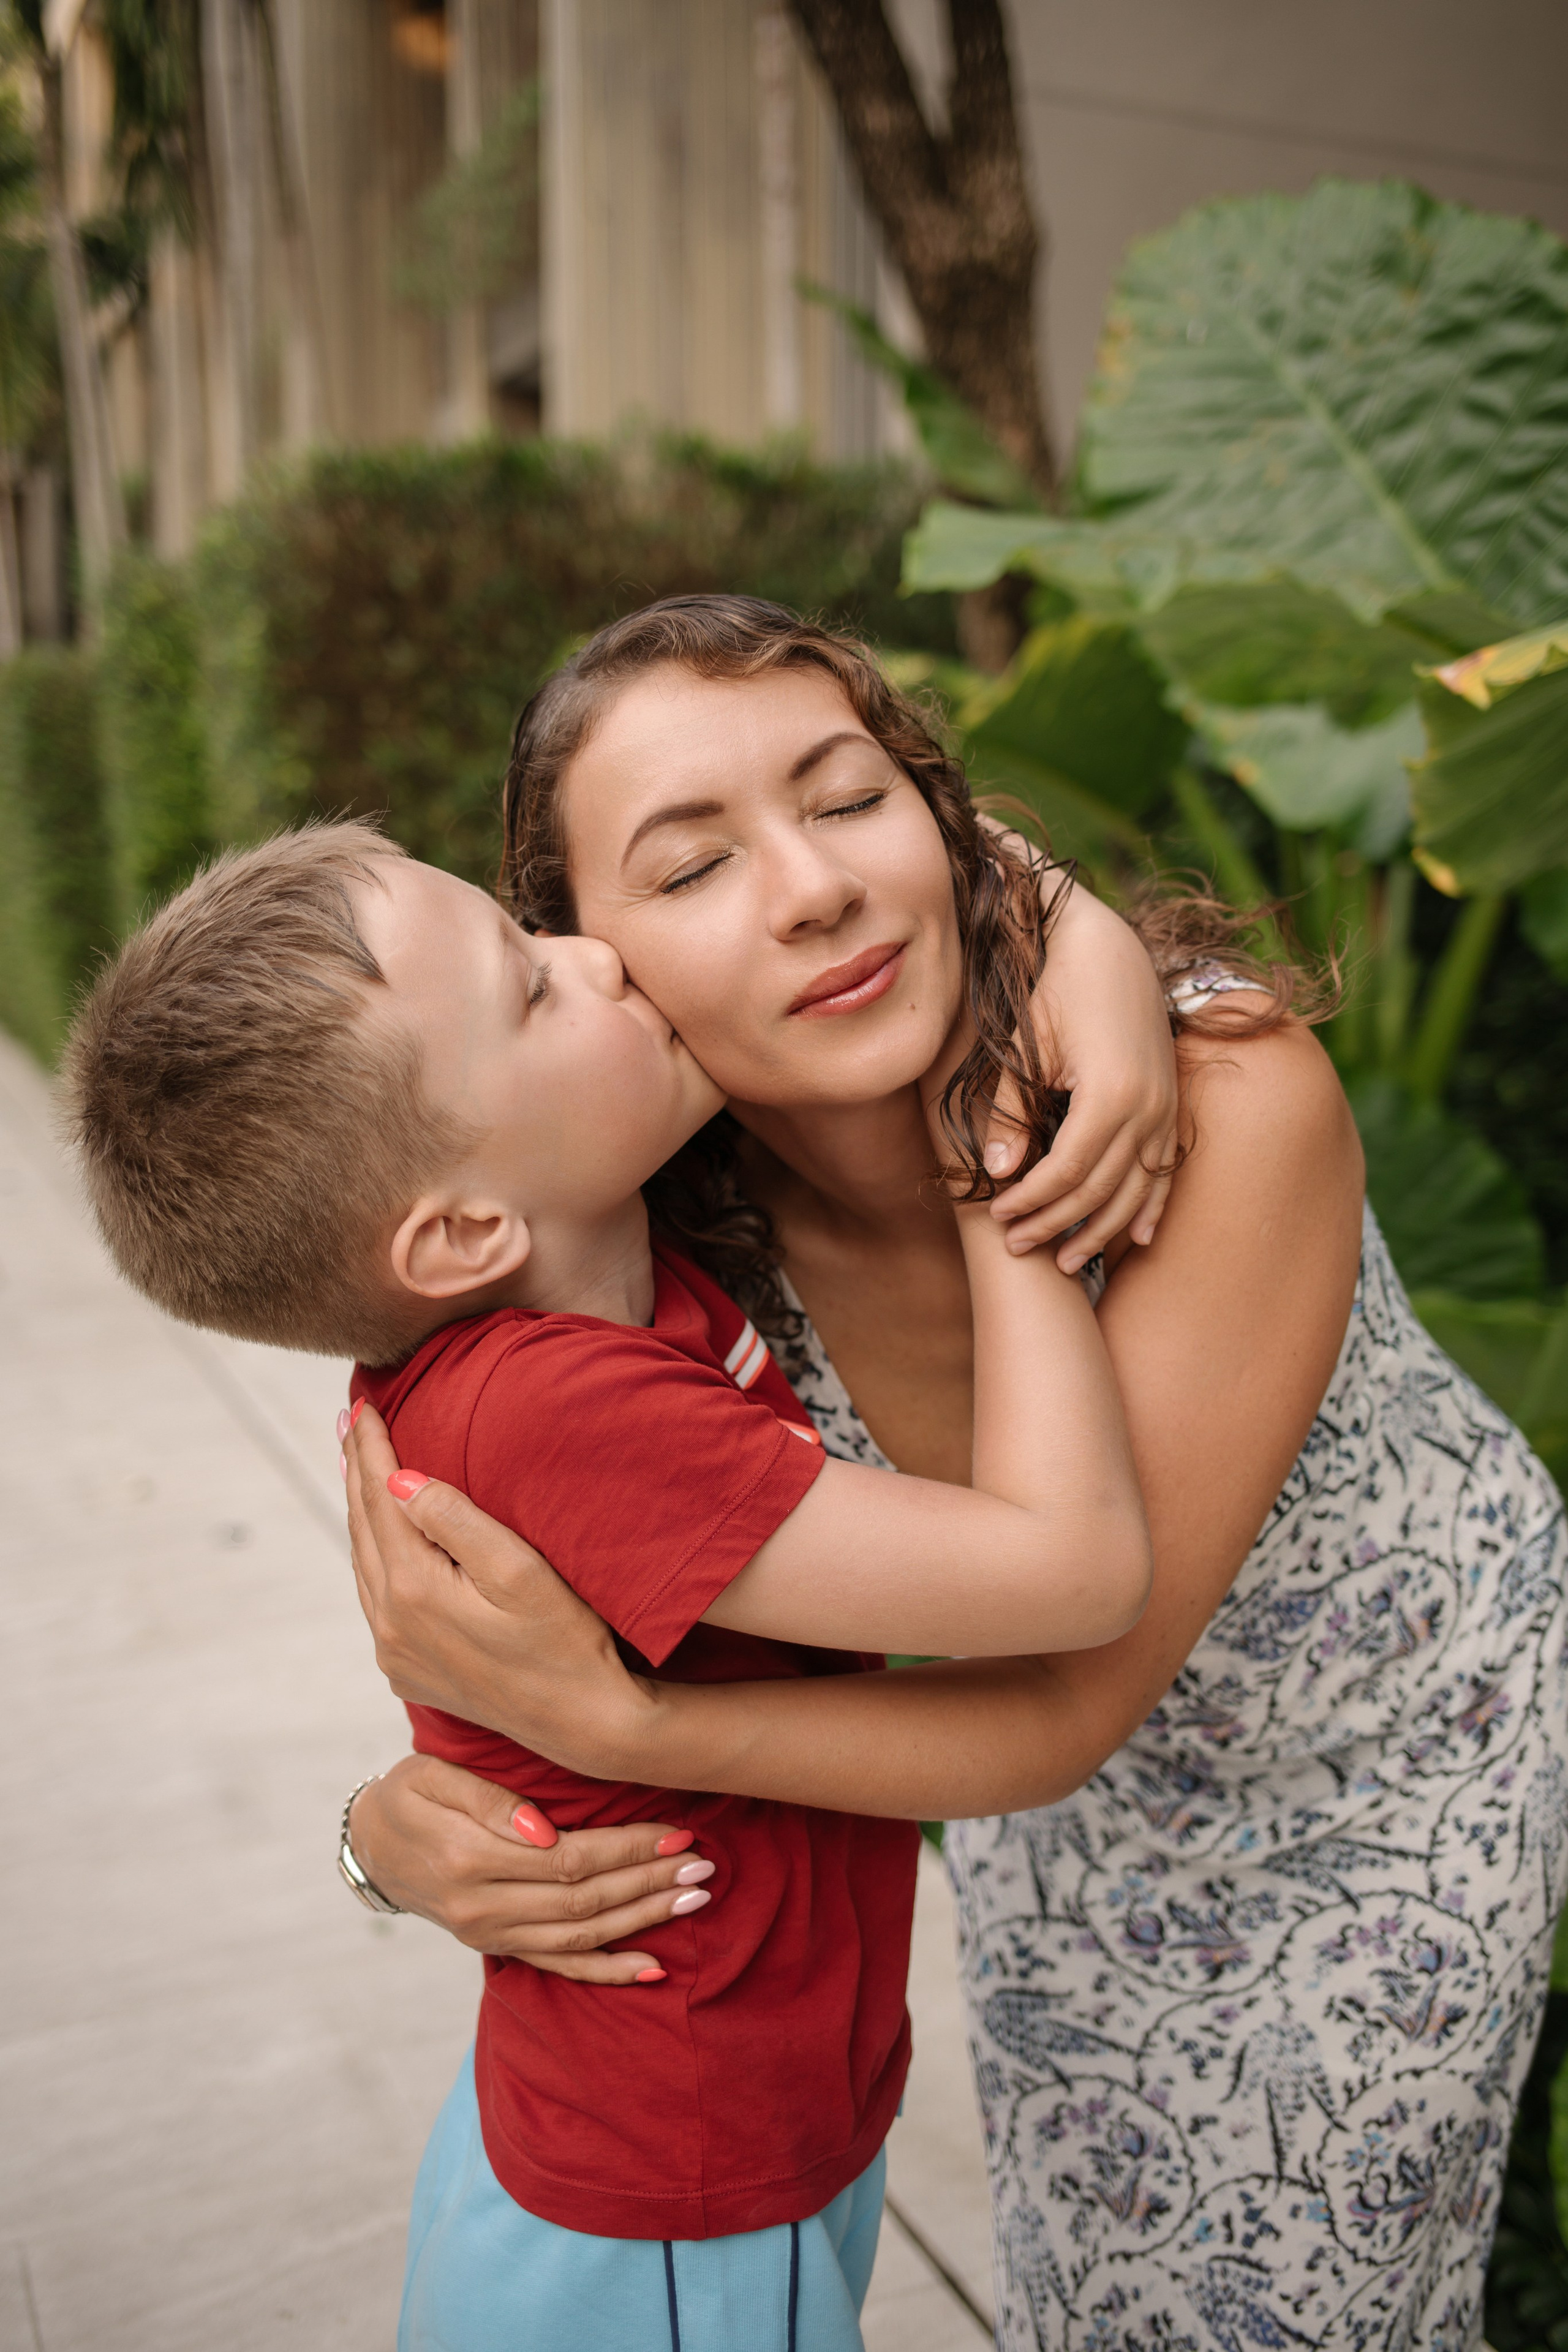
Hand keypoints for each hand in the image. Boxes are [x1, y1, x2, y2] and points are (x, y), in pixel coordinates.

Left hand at [343, 1401, 652, 1774]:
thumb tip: (397, 1479)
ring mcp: (394, 1653)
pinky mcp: (407, 1672)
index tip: (362, 1403)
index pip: (379, 1497)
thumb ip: (456, 1519)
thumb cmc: (566, 1638)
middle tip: (349, 1420)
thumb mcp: (519, 1569)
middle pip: (362, 1528)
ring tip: (356, 1467)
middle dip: (356, 1469)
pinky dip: (373, 1557)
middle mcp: (389, 1624)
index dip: (371, 1446)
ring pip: (364, 1564)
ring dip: (361, 1512)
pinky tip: (382, 1541)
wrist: (583, 1723)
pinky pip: (375, 1600)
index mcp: (413, 1589)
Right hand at [348, 1755, 716, 1985]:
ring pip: (581, 1934)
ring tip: (694, 1897)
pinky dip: (608, 1971)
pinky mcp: (498, 1946)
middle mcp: (483, 1907)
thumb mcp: (432, 1777)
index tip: (677, 1831)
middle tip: (703, 1864)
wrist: (371, 1844)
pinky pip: (559, 1966)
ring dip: (643, 1919)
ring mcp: (492, 1933)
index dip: (627, 1849)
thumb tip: (543, 1829)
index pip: (569, 1859)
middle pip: (584, 1900)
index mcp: (470, 1860)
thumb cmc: (408, 1795)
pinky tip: (654, 1968)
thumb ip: (488, 1801)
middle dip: (649, 1882)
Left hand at [984, 877, 1177, 1268]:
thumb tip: (998, 1172)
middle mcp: (1148, 1107)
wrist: (1109, 949)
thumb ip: (1012, 1110)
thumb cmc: (1056, 991)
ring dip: (1100, 1229)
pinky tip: (1138, 1239)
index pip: (1066, 1171)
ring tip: (1065, 1260)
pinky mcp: (1172, 1104)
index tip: (997, 1214)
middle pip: (1099, 1188)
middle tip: (1017, 1246)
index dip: (1030, 1199)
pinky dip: (1150, 1207)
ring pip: (1136, 1189)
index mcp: (1109, 1093)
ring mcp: (1166, 1108)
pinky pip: (1165, 1171)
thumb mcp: (1025, 1046)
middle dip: (1056, 1223)